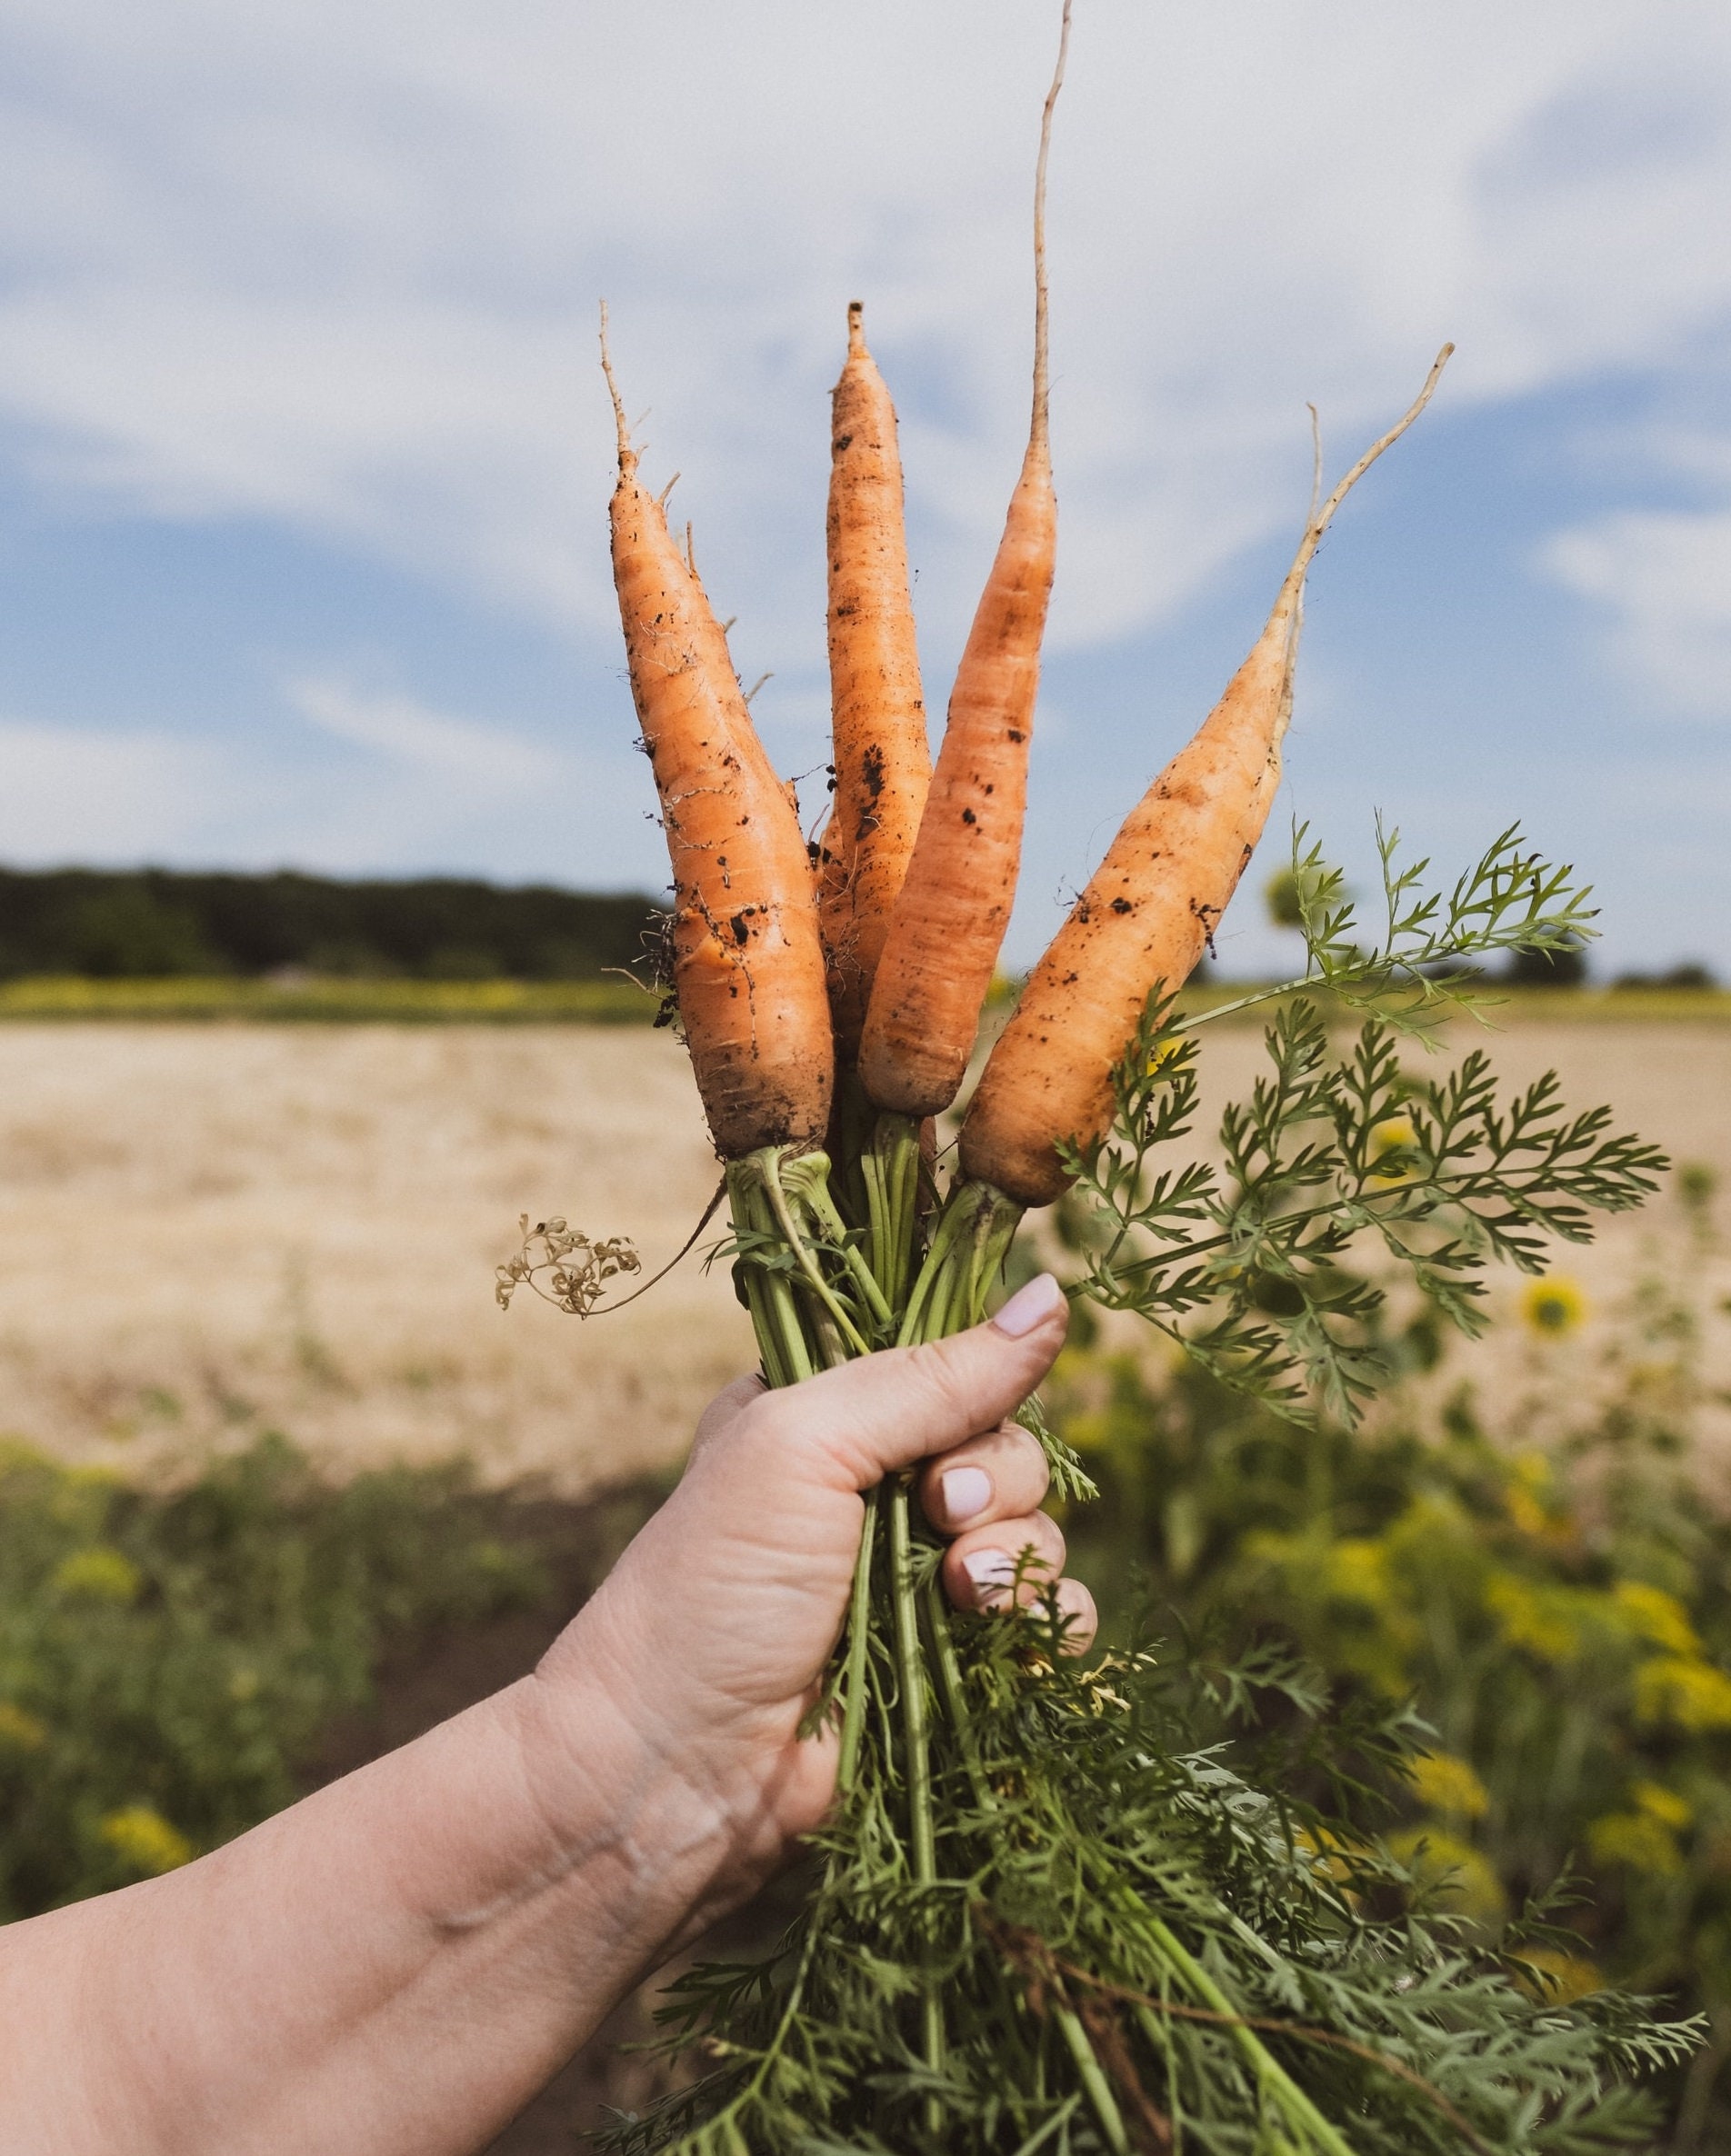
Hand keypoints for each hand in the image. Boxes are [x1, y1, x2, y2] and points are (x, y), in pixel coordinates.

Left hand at [541, 1272, 1090, 1932]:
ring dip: (1019, 1558)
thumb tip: (1053, 1298)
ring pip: (1037, 1535)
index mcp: (829, 1416)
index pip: (949, 1364)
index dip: (973, 1390)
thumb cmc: (712, 1593)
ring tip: (961, 1596)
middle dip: (996, 1481)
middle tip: (939, 1516)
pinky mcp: (952, 1670)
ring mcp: (918, 1584)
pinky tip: (1006, 1644)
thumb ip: (930, 1378)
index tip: (941, 1438)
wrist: (676, 1776)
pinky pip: (1050, 1626)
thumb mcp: (803, 1447)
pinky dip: (1048, 1629)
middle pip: (1008, 1447)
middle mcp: (877, 1491)